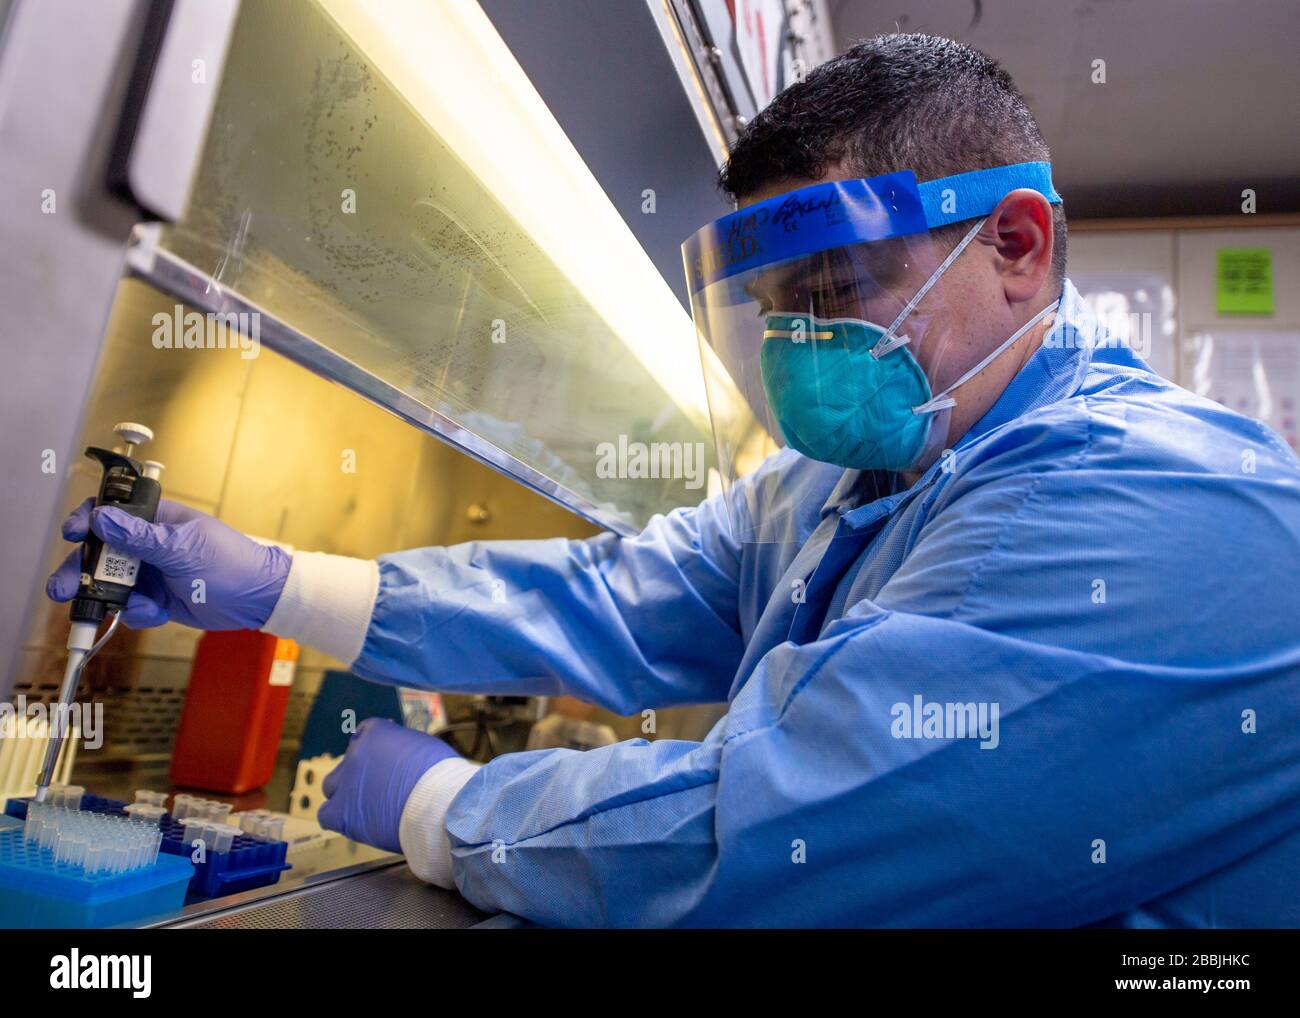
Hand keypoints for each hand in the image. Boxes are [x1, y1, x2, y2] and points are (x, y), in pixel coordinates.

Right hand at [46, 497, 291, 629]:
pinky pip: (131, 606)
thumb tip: (102, 518)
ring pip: (111, 584)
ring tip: (105, 609)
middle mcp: (149, 545)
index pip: (113, 512)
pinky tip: (156, 612)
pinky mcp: (156, 598)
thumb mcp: (183, 549)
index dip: (88, 521)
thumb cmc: (232, 564)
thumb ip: (140, 537)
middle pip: (101, 553)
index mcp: (158, 520)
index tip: (73, 534)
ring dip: (105, 597)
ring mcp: (152, 572)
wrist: (257, 600)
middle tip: (64, 588)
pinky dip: (137, 613)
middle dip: (82, 571)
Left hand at [319, 718, 459, 852]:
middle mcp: (355, 753)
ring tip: (366, 805)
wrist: (438, 806)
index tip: (385, 759)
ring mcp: (346, 783)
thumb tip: (398, 755)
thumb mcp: (423, 746)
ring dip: (345, 792)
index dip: (375, 749)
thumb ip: (402, 747)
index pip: (364, 734)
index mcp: (376, 732)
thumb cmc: (441, 776)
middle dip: (359, 770)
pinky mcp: (342, 813)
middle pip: (348, 760)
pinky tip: (353, 820)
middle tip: (378, 785)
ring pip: (332, 786)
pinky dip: (337, 816)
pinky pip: (326, 814)